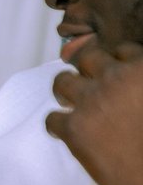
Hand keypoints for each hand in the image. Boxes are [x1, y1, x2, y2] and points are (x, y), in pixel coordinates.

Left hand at [46, 41, 142, 184]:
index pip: (122, 51)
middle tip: (89, 87)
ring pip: (61, 81)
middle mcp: (115, 78)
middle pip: (88, 58)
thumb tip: (133, 94)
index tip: (115, 77)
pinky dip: (56, 126)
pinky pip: (51, 119)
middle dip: (87, 71)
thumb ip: (142, 86)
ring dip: (64, 91)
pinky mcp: (74, 128)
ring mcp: (91, 101)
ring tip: (69, 103)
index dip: (115, 64)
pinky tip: (64, 133)